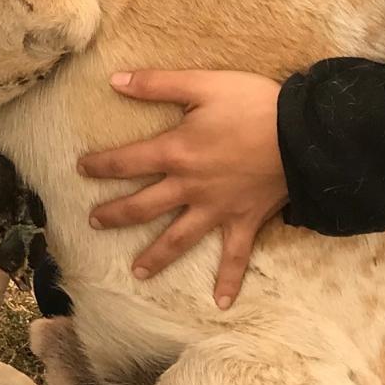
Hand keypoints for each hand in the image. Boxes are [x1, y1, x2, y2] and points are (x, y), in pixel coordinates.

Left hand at [79, 70, 287, 308]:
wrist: (303, 133)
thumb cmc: (253, 104)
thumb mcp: (203, 84)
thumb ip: (157, 84)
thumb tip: (115, 81)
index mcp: (175, 152)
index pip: (127, 162)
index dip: (101, 166)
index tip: (81, 169)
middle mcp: (189, 187)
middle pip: (143, 207)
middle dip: (116, 214)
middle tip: (93, 222)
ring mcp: (216, 209)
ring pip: (178, 239)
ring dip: (156, 256)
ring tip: (137, 273)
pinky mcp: (244, 221)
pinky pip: (234, 256)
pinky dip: (229, 280)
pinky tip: (221, 303)